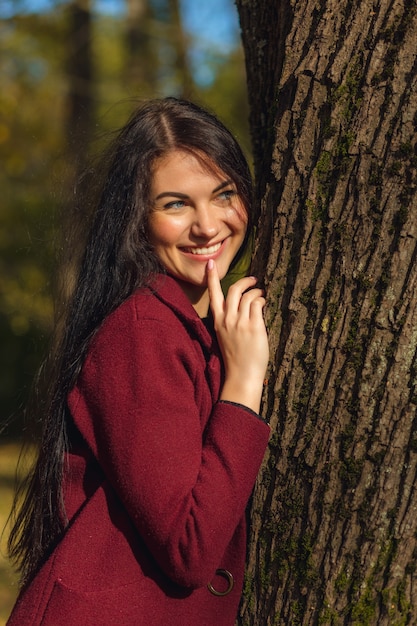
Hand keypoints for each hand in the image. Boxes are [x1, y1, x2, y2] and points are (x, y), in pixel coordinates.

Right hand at [207, 259, 268, 412]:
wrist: (242, 375)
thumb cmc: (236, 358)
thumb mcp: (225, 336)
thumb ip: (228, 320)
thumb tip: (241, 306)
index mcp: (217, 321)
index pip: (213, 295)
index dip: (210, 278)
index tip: (210, 264)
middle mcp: (227, 319)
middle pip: (233, 290)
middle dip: (244, 281)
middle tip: (253, 280)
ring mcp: (240, 322)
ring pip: (247, 296)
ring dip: (256, 292)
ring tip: (262, 295)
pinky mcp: (253, 326)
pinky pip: (258, 304)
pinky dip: (262, 300)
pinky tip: (264, 304)